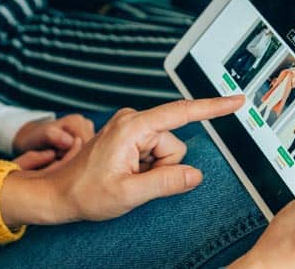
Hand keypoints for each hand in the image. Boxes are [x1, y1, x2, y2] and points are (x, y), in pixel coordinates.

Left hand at [0, 96, 244, 226]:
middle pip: (174, 144)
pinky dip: (146, 168)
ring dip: (153, 170)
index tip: (236, 101)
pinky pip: (154, 154)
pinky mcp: (130, 137)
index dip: (213, 108)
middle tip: (134, 180)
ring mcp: (131, 128)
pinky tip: (125, 174)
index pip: (182, 113)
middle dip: (163, 167)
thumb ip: (165, 183)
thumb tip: (194, 175)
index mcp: (133, 127)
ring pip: (166, 152)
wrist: (58, 194)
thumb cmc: (84, 192)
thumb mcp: (128, 193)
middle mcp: (133, 120)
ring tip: (126, 178)